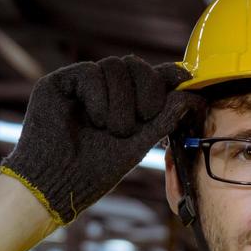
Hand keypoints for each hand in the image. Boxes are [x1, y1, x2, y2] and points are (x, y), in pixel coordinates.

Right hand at [0, 56, 197, 223]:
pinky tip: (95, 120)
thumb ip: (164, 118)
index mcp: (122, 104)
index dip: (167, 75)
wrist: (57, 186)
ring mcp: (81, 86)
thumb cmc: (95, 172)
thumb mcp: (139, 144)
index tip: (186, 78)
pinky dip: (98, 96)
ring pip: (114, 66)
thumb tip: (193, 95)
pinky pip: (89, 71)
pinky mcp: (59, 83)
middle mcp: (103, 91)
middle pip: (134, 65)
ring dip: (121, 100)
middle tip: (145, 116)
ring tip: (112, 129)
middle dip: (147, 88)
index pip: (147, 76)